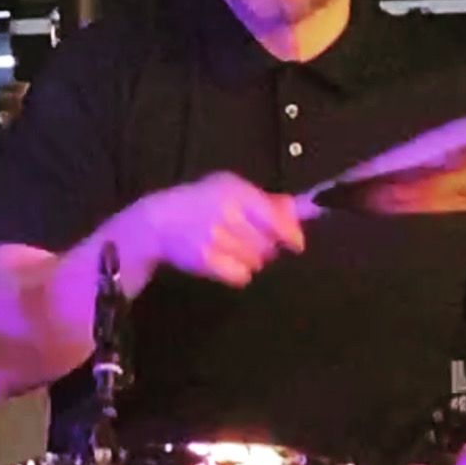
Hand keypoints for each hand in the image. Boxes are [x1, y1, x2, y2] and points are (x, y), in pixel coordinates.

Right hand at [137, 171, 304, 286]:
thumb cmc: (202, 202)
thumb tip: (305, 209)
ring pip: (257, 261)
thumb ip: (269, 201)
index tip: (297, 244)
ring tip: (233, 247)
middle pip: (269, 244)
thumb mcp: (232, 188)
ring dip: (252, 258)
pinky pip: (241, 276)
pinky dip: (239, 272)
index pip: (274, 218)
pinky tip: (226, 261)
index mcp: (236, 192)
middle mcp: (227, 215)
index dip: (290, 234)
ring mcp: (216, 239)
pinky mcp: (207, 261)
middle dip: (266, 245)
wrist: (160, 222)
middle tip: (249, 239)